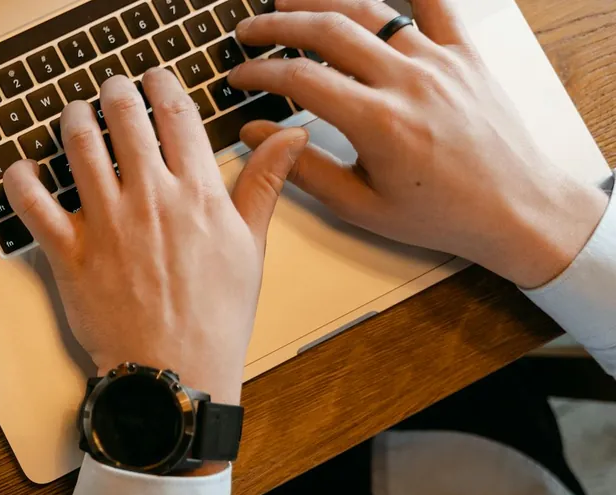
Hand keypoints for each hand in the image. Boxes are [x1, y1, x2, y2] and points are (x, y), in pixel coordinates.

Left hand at [2, 69, 307, 404]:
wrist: (176, 373)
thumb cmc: (215, 317)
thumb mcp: (251, 247)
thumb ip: (262, 185)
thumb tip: (290, 138)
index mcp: (196, 193)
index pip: (176, 115)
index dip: (161, 84)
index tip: (153, 77)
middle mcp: (149, 199)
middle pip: (125, 118)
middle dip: (115, 91)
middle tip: (111, 88)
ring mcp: (106, 225)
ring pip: (79, 147)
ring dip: (74, 118)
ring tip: (75, 112)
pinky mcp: (70, 254)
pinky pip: (35, 205)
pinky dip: (22, 180)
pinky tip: (22, 167)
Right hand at [229, 0, 608, 288]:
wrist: (515, 209)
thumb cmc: (442, 214)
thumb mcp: (361, 205)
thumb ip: (303, 167)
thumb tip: (257, 135)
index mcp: (378, 122)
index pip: (301, 78)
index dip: (260, 71)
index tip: (239, 75)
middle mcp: (408, 81)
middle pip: (328, 31)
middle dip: (278, 25)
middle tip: (249, 30)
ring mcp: (439, 62)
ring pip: (373, 11)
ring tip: (291, 0)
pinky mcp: (465, 55)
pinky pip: (436, 4)